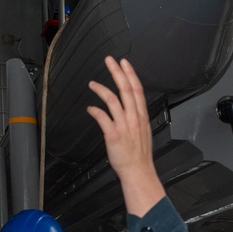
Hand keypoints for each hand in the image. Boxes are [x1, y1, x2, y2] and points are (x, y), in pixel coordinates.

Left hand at [87, 56, 164, 215]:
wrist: (138, 171)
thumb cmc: (140, 155)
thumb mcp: (143, 132)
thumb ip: (136, 119)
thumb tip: (128, 110)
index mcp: (141, 116)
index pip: (137, 90)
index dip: (130, 74)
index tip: (124, 63)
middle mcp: (134, 118)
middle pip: (126, 89)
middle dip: (117, 72)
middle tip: (109, 60)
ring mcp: (124, 125)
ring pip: (113, 100)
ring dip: (101, 89)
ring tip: (92, 83)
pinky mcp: (113, 135)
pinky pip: (102, 117)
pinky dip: (95, 110)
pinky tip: (89, 108)